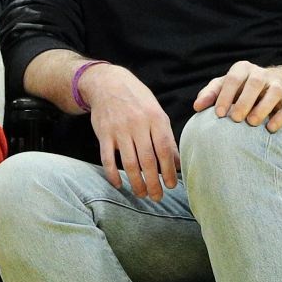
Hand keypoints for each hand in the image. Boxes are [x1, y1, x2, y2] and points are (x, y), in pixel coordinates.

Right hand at [82, 63, 179, 200]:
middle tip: (157, 197)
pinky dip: (112, 174)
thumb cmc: (137, 100)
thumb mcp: (157, 113)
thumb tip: (178, 163)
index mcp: (155, 119)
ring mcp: (119, 130)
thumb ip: (166, 137)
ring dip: (135, 182)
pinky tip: (119, 184)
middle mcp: (138, 124)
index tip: (172, 185)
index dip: (169, 170)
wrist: (108, 84)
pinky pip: (107, 158)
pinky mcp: (103, 134)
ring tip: (142, 194)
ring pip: (128, 162)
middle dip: (153, 182)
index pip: (165, 150)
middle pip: (147, 160)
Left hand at [193, 60, 281, 132]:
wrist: (269, 85)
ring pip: (275, 92)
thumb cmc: (238, 89)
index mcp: (242, 69)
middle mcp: (261, 73)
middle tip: (235, 119)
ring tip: (252, 122)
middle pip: (255, 83)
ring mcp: (278, 84)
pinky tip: (270, 128)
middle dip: (244, 101)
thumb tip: (197, 106)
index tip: (219, 114)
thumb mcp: (222, 87)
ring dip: (263, 108)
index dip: (225, 96)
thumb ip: (209, 95)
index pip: (233, 79)